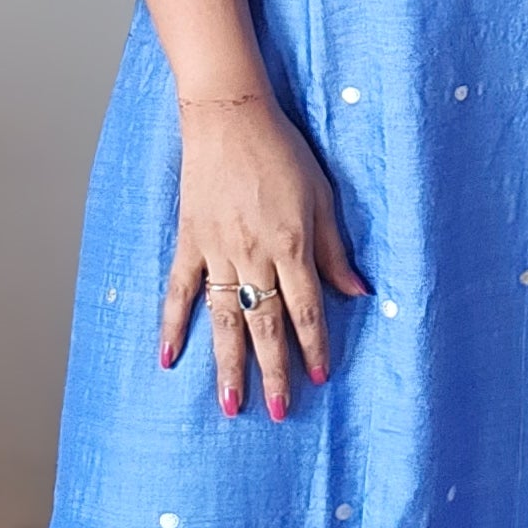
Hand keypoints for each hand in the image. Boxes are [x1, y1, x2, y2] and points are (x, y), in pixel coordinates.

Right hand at [159, 92, 367, 418]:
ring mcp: (217, 251)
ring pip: (224, 319)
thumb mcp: (322, 195)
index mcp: (291, 244)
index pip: (306, 308)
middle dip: (273, 371)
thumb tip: (358, 292)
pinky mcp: (189, 241)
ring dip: (227, 364)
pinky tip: (168, 358)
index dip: (313, 346)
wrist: (228, 115)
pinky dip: (172, 324)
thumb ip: (335, 249)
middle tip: (278, 412)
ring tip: (230, 404)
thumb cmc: (281, 151)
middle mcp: (254, 255)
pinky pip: (179, 291)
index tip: (318, 379)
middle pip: (265, 324)